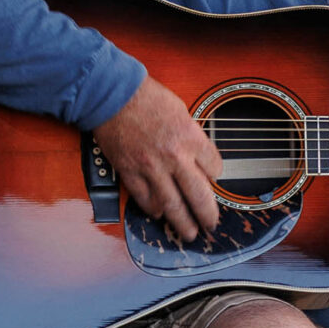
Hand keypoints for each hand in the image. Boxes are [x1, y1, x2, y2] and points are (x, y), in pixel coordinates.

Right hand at [92, 77, 223, 242]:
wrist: (113, 95)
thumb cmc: (146, 96)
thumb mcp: (180, 110)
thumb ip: (190, 135)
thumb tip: (197, 154)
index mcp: (191, 138)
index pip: (214, 168)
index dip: (215, 174)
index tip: (212, 177)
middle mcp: (174, 157)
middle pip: (198, 196)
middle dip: (207, 215)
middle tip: (211, 225)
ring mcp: (151, 168)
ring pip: (172, 205)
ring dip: (182, 223)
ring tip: (189, 233)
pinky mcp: (130, 172)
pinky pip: (145, 198)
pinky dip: (153, 209)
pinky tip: (158, 213)